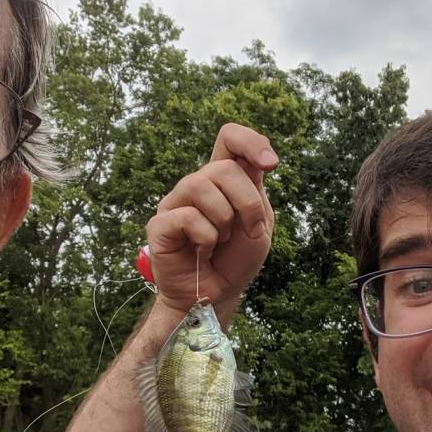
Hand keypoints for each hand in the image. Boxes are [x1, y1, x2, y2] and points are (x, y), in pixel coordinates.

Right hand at [146, 123, 277, 318]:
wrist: (216, 294)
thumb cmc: (236, 259)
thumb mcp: (258, 225)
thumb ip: (255, 192)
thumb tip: (255, 165)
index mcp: (224, 179)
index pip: (230, 138)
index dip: (251, 142)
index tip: (270, 164)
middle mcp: (198, 184)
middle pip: (224, 167)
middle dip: (246, 203)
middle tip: (246, 230)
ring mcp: (176, 202)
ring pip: (203, 186)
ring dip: (223, 221)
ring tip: (219, 241)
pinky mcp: (160, 223)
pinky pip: (188, 217)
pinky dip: (205, 238)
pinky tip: (201, 251)